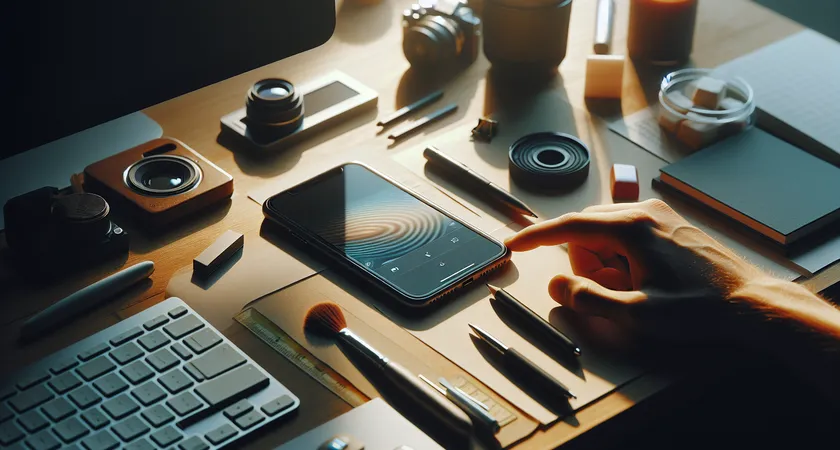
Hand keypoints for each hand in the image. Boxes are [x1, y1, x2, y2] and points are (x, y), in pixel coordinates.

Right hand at [505, 199, 773, 341]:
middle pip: (585, 229)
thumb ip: (587, 299)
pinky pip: (625, 233)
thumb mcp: (636, 315)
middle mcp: (642, 211)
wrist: (748, 303)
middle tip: (610, 292)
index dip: (536, 237)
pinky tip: (642, 278)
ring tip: (633, 288)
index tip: (513, 245)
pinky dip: (620, 255)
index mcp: (631, 228)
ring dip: (604, 260)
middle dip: (584, 262)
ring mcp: (657, 214)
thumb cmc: (697, 309)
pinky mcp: (667, 222)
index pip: (568, 226)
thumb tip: (557, 284)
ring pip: (604, 230)